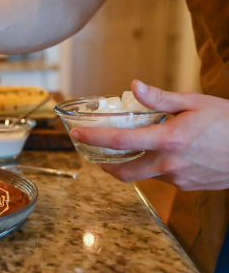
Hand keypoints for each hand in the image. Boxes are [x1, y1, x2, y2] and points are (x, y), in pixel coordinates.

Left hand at [70, 80, 228, 190]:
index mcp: (169, 139)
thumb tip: (134, 86)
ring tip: (131, 147)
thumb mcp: (195, 102)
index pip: (121, 142)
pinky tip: (163, 152)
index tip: (77, 135)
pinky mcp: (186, 186)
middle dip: (103, 165)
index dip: (94, 139)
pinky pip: (162, 178)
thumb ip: (160, 98)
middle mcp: (169, 163)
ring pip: (143, 175)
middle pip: (123, 172)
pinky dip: (154, 166)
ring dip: (132, 164)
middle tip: (95, 153)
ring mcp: (178, 178)